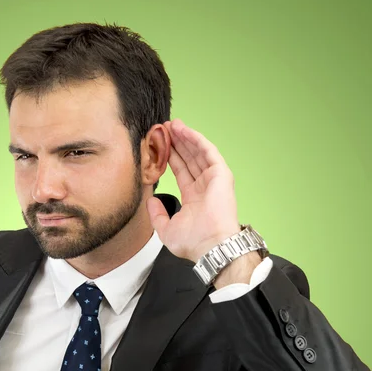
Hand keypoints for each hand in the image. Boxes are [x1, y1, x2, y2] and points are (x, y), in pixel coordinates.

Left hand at [146, 119, 240, 262]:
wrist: (210, 245)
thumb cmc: (194, 243)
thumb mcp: (166, 230)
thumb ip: (157, 215)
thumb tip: (151, 201)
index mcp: (194, 199)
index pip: (181, 172)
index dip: (171, 158)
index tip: (160, 147)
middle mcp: (205, 187)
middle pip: (189, 159)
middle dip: (177, 144)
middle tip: (164, 130)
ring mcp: (213, 180)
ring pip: (197, 153)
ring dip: (185, 138)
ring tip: (171, 125)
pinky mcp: (221, 174)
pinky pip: (207, 152)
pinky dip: (196, 140)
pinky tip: (184, 131)